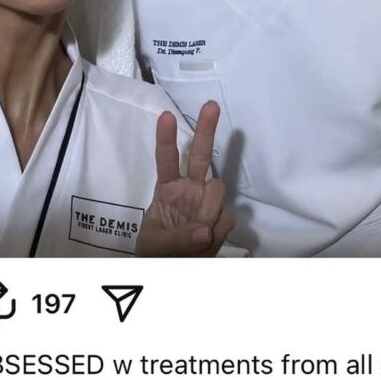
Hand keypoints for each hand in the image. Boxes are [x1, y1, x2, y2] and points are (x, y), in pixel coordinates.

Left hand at [136, 100, 234, 256]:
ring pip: (217, 189)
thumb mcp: (153, 246)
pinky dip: (218, 232)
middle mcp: (190, 189)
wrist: (174, 274)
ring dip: (208, 210)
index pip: (166, 159)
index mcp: (167, 188)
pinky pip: (227, 218)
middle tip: (211, 104)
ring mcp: (207, 203)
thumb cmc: (156, 255)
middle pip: (199, 154)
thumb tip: (205, 230)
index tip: (166, 116)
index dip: (166, 139)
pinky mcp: (222, 220)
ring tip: (196, 235)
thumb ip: (175, 239)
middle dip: (206, 129)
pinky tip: (206, 243)